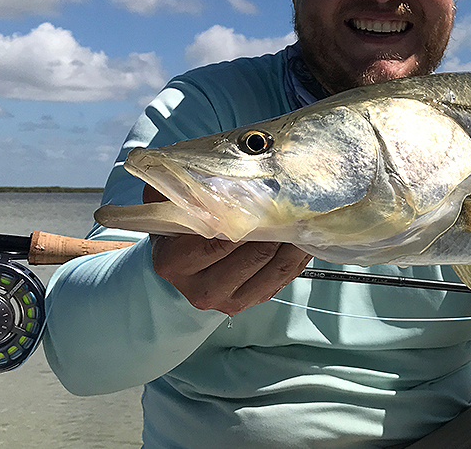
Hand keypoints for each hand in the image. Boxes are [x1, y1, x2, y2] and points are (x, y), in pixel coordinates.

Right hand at [144, 185, 311, 314]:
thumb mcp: (167, 201)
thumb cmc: (176, 225)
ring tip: (304, 217)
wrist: (176, 259)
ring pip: (274, 268)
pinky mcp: (251, 300)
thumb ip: (184, 187)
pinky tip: (302, 237)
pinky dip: (297, 256)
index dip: (248, 218)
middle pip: (253, 255)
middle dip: (277, 227)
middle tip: (294, 203)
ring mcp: (227, 299)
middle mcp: (200, 288)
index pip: (219, 240)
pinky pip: (283, 277)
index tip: (267, 197)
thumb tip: (214, 169)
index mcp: (175, 262)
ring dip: (293, 241)